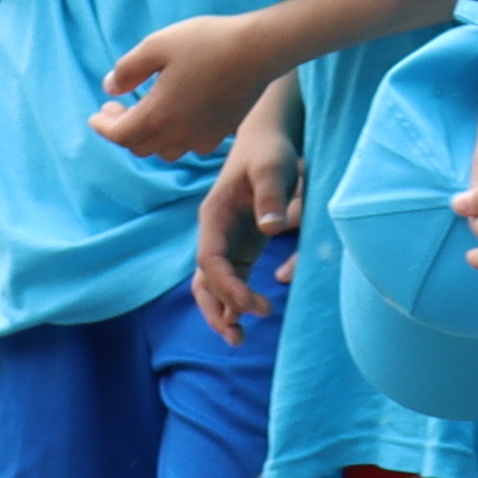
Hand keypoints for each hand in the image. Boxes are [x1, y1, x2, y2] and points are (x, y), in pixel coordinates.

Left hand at [94, 7, 273, 164]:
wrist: (258, 49)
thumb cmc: (206, 42)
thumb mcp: (156, 45)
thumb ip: (127, 69)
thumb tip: (110, 88)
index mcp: (158, 115)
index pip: (119, 134)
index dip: (103, 126)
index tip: (95, 115)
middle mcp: (179, 134)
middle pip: (139, 146)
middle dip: (122, 130)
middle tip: (117, 106)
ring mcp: (202, 136)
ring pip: (164, 150)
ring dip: (148, 137)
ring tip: (145, 113)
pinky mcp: (221, 132)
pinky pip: (189, 145)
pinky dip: (174, 137)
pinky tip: (177, 115)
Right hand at [192, 102, 303, 334]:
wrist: (268, 137)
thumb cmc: (270, 150)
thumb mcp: (273, 166)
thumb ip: (272, 194)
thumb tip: (270, 228)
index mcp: (214, 216)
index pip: (210, 260)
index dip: (227, 286)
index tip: (252, 305)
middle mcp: (214, 232)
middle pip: (203, 280)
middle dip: (217, 309)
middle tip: (239, 336)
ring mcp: (226, 240)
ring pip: (213, 284)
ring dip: (222, 311)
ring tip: (240, 339)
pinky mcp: (242, 245)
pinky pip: (232, 279)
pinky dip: (237, 300)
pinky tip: (255, 315)